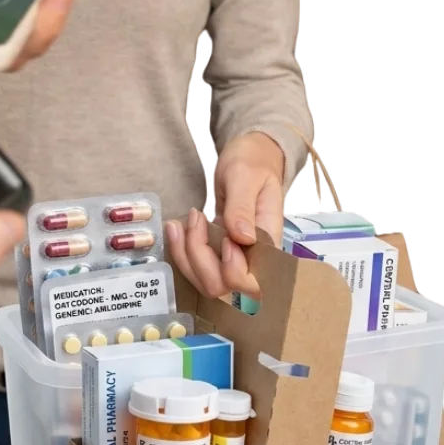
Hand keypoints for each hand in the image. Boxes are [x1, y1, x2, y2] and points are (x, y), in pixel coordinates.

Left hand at [165, 132, 284, 301]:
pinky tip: (176, 228)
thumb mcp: (245, 177)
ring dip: (185, 255)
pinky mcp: (217, 251)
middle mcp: (252, 258)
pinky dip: (181, 251)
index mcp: (268, 242)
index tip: (222, 235)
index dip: (231, 269)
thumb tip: (242, 239)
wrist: (250, 157)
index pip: (252, 281)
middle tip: (195, 216)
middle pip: (223, 287)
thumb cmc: (251, 163)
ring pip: (205, 281)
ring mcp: (234, 257)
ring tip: (178, 223)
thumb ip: (243, 206)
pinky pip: (197, 266)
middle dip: (199, 257)